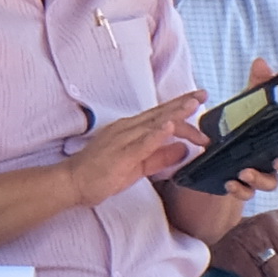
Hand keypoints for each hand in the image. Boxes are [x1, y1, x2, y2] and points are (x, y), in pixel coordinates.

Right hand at [68, 95, 204, 205]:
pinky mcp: (120, 154)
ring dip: (174, 113)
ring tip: (192, 104)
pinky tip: (169, 128)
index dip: (182, 111)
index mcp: (133, 129)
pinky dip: (156, 135)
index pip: (162, 116)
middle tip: (203, 94)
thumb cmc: (103, 172)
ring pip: (153, 123)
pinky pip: (140, 143)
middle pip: (161, 114)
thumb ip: (161, 156)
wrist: (73, 182)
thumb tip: (184, 149)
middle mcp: (129, 129)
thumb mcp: (140, 164)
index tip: (200, 104)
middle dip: (184, 104)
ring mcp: (123, 139)